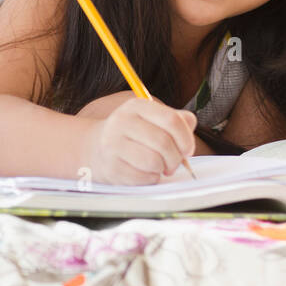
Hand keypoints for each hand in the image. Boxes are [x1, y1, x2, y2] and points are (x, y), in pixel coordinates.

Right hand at [80, 96, 196, 185]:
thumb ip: (177, 121)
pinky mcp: (111, 167)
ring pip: (154, 161)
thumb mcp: (153, 119)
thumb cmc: (134, 134)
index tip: (187, 150)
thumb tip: (189, 134)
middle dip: (176, 158)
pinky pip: (143, 178)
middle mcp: (122, 122)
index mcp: (137, 106)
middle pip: (164, 142)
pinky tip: (146, 173)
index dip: (186, 138)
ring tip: (160, 167)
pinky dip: (151, 179)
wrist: (95, 148)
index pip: (172, 120)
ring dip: (163, 169)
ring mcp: (113, 145)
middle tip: (174, 163)